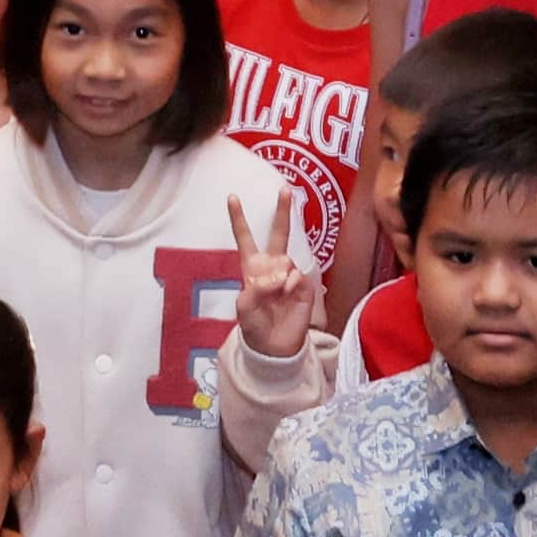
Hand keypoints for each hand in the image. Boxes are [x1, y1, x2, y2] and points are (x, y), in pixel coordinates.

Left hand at [230, 186, 319, 362]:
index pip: (245, 238)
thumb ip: (255, 289)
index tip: (232, 196)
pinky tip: (287, 298)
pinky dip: (290, 286)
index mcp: (252, 268)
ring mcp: (289, 275)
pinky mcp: (304, 285)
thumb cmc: (254, 327)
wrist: (275, 347)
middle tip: (286, 189)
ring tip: (275, 296)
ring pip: (286, 259)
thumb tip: (277, 275)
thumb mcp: (244, 309)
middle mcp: (272, 267)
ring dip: (278, 276)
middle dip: (282, 211)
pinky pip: (296, 276)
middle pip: (278, 233)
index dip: (239, 218)